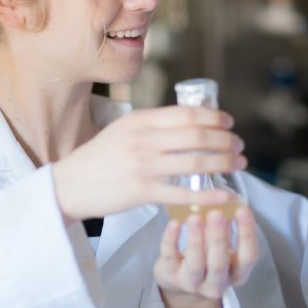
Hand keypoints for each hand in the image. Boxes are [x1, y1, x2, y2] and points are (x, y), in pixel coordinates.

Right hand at [52, 106, 245, 220]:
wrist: (68, 185)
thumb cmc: (98, 157)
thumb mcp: (122, 129)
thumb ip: (152, 125)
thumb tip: (190, 121)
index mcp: (140, 120)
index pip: (187, 113)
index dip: (215, 117)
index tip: (229, 123)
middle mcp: (143, 139)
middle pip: (197, 135)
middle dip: (225, 140)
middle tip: (240, 145)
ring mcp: (143, 166)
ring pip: (195, 162)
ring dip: (224, 162)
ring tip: (239, 163)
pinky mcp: (142, 192)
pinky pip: (184, 193)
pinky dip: (210, 193)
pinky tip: (226, 194)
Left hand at [153, 205, 258, 299]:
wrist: (181, 279)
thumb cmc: (207, 255)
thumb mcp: (222, 243)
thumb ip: (227, 224)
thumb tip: (231, 197)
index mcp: (237, 272)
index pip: (248, 256)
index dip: (247, 233)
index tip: (243, 209)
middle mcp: (217, 282)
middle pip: (219, 263)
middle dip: (218, 237)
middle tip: (216, 213)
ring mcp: (193, 282)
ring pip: (195, 264)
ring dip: (196, 239)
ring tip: (195, 217)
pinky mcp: (170, 276)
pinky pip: (170, 258)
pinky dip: (171, 240)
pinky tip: (174, 223)